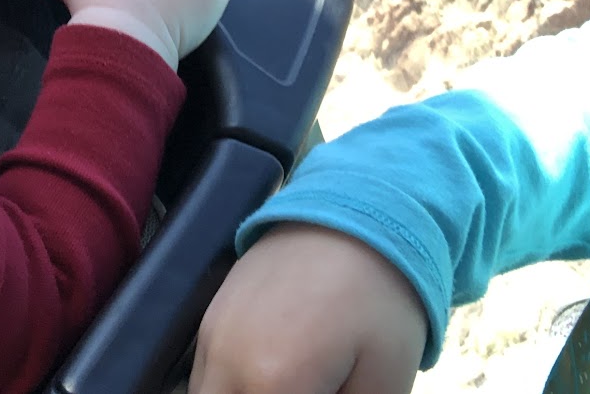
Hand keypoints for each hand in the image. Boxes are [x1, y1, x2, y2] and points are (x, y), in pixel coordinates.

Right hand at [190, 225, 427, 393]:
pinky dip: (230, 389)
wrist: (356, 212)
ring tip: (290, 383)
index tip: (332, 391)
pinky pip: (204, 377)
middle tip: (311, 389)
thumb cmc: (380, 300)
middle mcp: (225, 360)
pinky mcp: (209, 317)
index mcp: (272, 382)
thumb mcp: (385, 382)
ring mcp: (210, 334)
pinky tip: (270, 380)